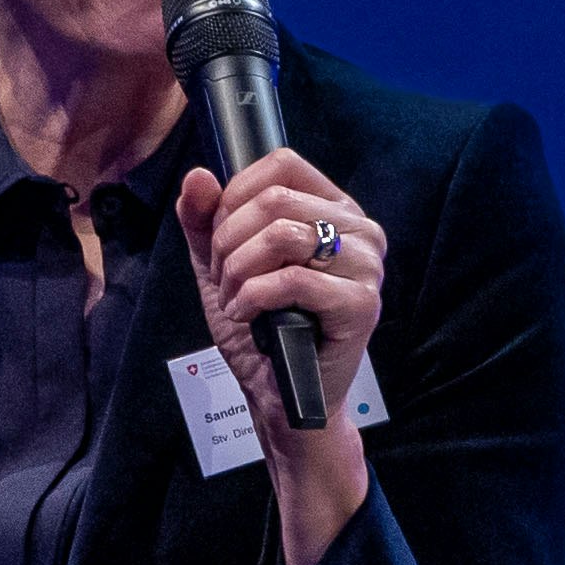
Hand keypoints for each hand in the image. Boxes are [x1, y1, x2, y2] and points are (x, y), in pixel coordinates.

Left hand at [178, 154, 386, 564]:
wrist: (283, 399)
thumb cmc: (262, 332)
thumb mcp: (221, 268)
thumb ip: (204, 221)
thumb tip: (197, 176)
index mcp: (334, 211)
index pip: (281, 165)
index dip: (235, 195)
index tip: (220, 239)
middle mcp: (360, 231)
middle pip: (275, 198)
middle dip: (228, 241)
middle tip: (224, 280)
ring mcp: (367, 267)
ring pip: (282, 234)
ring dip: (239, 270)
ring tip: (236, 300)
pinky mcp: (362, 305)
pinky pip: (293, 280)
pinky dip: (254, 297)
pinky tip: (249, 316)